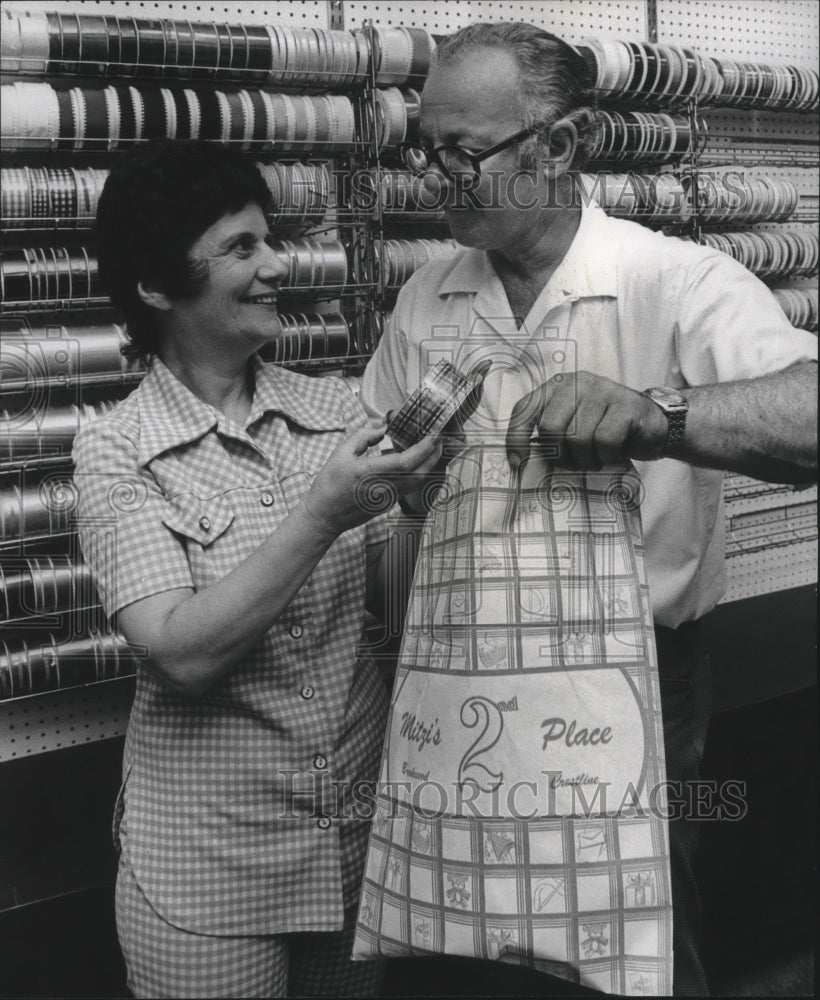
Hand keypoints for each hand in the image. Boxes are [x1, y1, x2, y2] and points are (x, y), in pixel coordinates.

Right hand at [304, 426, 440, 535]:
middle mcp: (383, 488)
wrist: (325, 516)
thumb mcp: (341, 454)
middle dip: (433, 455)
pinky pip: (409, 487)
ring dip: (428, 465)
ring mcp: (387, 499)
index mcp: (369, 473)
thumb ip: (363, 437)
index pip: (405, 462)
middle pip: (418, 473)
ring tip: (432, 448)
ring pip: (417, 482)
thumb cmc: (329, 485)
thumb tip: (382, 429)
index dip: (423, 448)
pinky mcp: (388, 504)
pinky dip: (417, 473)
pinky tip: (416, 462)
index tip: (433, 435)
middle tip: (439, 438)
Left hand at [505, 371, 668, 469]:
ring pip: (578, 437)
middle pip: (550, 426)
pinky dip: (606, 456)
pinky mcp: (625, 406)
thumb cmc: (605, 430)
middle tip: (574, 461)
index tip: (518, 462)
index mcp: (558, 386)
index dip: (516, 438)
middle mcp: (578, 382)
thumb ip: (548, 432)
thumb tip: (519, 460)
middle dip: (560, 454)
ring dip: (586, 458)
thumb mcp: (572, 426)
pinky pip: (604, 441)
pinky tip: (612, 453)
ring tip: (595, 457)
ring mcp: (603, 391)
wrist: (652, 427)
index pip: (524, 409)